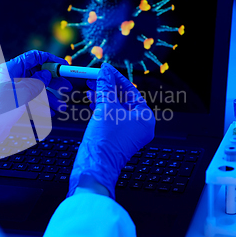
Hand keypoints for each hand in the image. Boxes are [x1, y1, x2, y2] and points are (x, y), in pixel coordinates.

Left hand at [0, 50, 71, 168]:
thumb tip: (47, 74)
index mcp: (8, 70)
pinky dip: (40, 106)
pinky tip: (50, 113)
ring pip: (34, 90)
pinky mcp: (10, 105)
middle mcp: (9, 78)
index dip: (49, 60)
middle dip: (52, 82)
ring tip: (61, 106)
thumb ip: (36, 83)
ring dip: (49, 97)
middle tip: (66, 88)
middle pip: (35, 74)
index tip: (63, 66)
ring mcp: (10, 92)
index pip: (32, 58)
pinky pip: (29, 102)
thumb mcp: (20, 95)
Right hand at [69, 63, 154, 198]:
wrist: (95, 167)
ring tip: (91, 87)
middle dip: (108, 87)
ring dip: (102, 96)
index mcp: (145, 119)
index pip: (131, 91)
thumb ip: (106, 87)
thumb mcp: (105, 108)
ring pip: (115, 107)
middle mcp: (139, 126)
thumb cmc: (105, 143)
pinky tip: (91, 101)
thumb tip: (105, 72)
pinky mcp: (116, 137)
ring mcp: (127, 133)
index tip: (105, 69)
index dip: (116, 78)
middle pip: (123, 98)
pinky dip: (101, 108)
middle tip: (96, 77)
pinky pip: (110, 117)